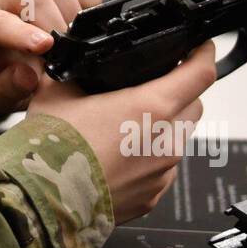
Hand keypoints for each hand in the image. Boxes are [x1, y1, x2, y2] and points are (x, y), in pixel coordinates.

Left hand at [0, 0, 101, 113]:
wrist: (9, 60)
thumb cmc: (0, 76)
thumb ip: (9, 87)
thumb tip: (29, 76)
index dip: (23, 33)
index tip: (46, 47)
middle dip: (54, 23)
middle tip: (67, 52)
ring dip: (72, 13)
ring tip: (74, 41)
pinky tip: (86, 23)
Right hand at [27, 41, 215, 223]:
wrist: (43, 200)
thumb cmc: (53, 148)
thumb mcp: (58, 91)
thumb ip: (80, 72)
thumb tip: (80, 63)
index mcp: (151, 107)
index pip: (200, 74)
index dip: (203, 54)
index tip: (199, 47)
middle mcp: (166, 141)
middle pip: (195, 105)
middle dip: (182, 91)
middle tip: (152, 85)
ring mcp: (162, 173)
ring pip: (178, 138)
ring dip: (163, 126)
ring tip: (125, 125)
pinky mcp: (152, 197)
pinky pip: (162, 169)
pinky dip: (148, 158)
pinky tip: (117, 156)